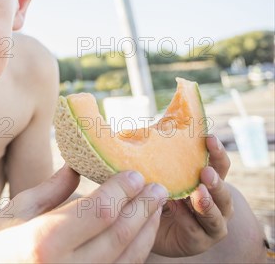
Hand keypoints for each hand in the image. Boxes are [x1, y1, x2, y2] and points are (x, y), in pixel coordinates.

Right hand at [0, 165, 167, 262]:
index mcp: (44, 240)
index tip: (135, 174)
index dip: (122, 191)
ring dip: (147, 231)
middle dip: (143, 208)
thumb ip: (52, 190)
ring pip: (127, 258)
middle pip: (120, 235)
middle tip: (158, 188)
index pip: (99, 212)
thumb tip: (78, 165)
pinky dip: (136, 252)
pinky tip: (142, 234)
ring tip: (156, 208)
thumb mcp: (16, 211)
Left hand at [151, 134, 233, 256]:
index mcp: (209, 181)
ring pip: (215, 216)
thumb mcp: (157, 170)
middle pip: (223, 193)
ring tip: (197, 193)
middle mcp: (216, 203)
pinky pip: (195, 231)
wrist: (145, 224)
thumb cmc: (155, 190)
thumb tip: (144, 127)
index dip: (217, 152)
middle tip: (205, 172)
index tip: (209, 137)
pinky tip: (175, 208)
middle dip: (215, 182)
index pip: (220, 165)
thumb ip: (158, 153)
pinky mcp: (199, 241)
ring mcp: (211, 224)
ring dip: (206, 204)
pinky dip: (186, 220)